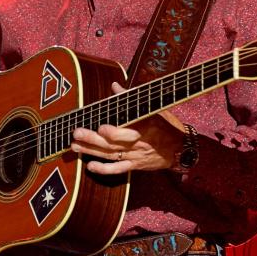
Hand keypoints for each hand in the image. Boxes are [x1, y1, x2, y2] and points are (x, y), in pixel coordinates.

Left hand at [70, 82, 185, 173]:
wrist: (181, 150)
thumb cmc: (167, 126)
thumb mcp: (155, 109)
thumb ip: (131, 98)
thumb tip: (115, 85)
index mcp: (145, 126)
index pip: (129, 128)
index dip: (115, 132)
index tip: (100, 127)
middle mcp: (138, 142)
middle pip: (114, 143)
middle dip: (93, 139)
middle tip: (77, 133)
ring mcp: (136, 155)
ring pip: (111, 155)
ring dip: (92, 151)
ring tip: (75, 146)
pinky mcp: (135, 165)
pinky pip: (118, 170)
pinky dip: (104, 170)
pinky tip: (90, 166)